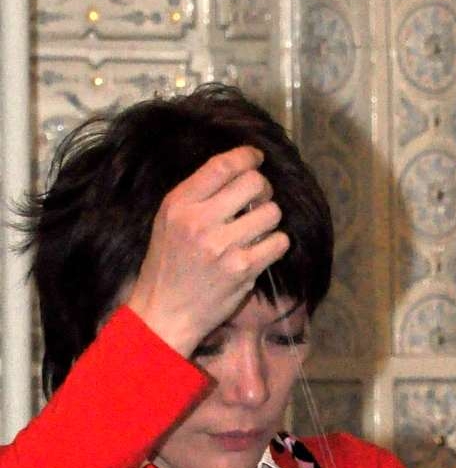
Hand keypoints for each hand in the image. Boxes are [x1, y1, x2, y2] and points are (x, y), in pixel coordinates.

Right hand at [126, 146, 289, 358]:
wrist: (165, 311)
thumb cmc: (168, 264)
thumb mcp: (168, 220)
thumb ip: (197, 195)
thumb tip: (237, 170)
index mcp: (179, 203)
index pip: (222, 166)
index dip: (246, 156)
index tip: (256, 157)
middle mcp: (200, 221)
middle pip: (254, 183)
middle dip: (263, 188)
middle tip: (258, 199)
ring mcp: (223, 246)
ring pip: (272, 212)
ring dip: (269, 218)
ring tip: (256, 228)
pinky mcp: (243, 269)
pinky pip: (279, 242)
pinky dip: (276, 243)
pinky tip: (262, 249)